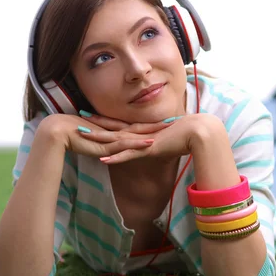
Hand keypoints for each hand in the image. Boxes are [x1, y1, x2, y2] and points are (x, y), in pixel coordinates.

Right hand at [37, 113, 172, 160]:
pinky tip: (150, 144)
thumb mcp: (92, 142)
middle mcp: (114, 131)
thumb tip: (110, 149)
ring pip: (136, 134)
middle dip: (158, 125)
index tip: (166, 122)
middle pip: (140, 128)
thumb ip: (103, 145)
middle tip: (177, 121)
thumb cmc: (71, 138)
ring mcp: (111, 137)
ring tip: (170, 129)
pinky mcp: (105, 144)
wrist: (56, 132)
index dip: (150, 124)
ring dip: (153, 132)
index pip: (135, 126)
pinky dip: (138, 144)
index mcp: (113, 130)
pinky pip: (125, 145)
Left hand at [79, 113, 225, 163]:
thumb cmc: (188, 134)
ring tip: (81, 136)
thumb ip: (163, 140)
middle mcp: (141, 134)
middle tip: (76, 120)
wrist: (199, 131)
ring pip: (116, 140)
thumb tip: (161, 142)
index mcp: (145, 130)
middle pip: (113, 129)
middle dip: (95, 125)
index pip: (121, 125)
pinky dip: (116, 157)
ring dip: (99, 139)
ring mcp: (144, 141)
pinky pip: (129, 154)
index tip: (90, 116)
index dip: (105, 121)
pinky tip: (102, 159)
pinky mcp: (149, 149)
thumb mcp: (171, 138)